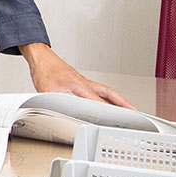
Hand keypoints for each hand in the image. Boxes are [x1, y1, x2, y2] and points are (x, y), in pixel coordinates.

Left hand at [19, 43, 134, 108]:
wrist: (40, 56)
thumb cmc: (44, 69)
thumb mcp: (45, 90)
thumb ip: (51, 103)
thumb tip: (54, 114)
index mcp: (79, 85)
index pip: (98, 102)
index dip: (109, 112)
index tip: (120, 120)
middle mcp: (84, 82)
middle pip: (110, 94)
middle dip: (123, 104)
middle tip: (135, 112)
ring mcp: (83, 81)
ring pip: (106, 91)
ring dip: (117, 100)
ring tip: (127, 108)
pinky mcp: (80, 80)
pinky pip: (98, 89)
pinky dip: (106, 96)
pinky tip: (105, 101)